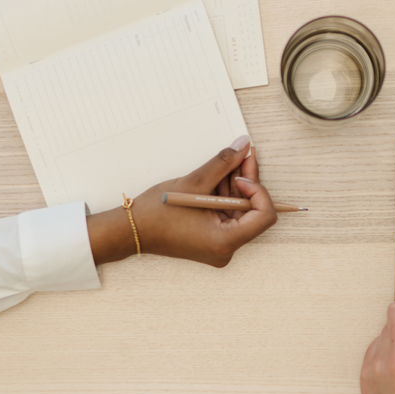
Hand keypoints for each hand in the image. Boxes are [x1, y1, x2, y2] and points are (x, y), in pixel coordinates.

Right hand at [86, 136, 278, 266]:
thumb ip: (223, 163)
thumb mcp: (194, 183)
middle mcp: (226, 248)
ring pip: (239, 209)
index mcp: (225, 242)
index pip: (263, 216)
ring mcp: (219, 244)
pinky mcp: (212, 237)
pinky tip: (219, 174)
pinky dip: (224, 194)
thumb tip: (244, 146)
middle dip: (247, 180)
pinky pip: (227, 212)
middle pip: (252, 210)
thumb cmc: (157, 213)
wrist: (130, 230)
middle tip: (244, 154)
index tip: (240, 176)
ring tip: (230, 160)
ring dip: (235, 184)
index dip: (258, 191)